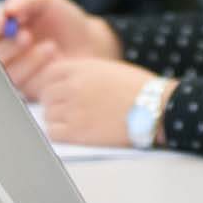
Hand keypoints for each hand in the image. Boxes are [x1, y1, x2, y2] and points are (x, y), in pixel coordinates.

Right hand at [0, 0, 122, 94]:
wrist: (89, 43)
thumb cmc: (63, 19)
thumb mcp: (44, 0)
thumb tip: (7, 10)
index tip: (3, 21)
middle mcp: (0, 54)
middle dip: (3, 45)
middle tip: (25, 35)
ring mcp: (10, 73)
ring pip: (1, 71)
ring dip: (19, 57)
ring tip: (47, 44)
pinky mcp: (24, 91)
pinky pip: (18, 84)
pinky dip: (31, 67)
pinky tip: (50, 52)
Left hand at [32, 59, 163, 146]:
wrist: (156, 108)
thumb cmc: (140, 89)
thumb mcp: (109, 69)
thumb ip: (85, 73)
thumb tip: (67, 83)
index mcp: (82, 68)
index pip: (50, 73)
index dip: (52, 84)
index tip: (58, 93)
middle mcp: (74, 86)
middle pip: (46, 95)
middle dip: (54, 103)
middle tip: (67, 110)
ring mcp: (74, 109)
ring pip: (48, 114)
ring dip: (57, 119)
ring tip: (74, 122)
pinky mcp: (78, 132)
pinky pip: (53, 133)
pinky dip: (59, 133)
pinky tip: (72, 133)